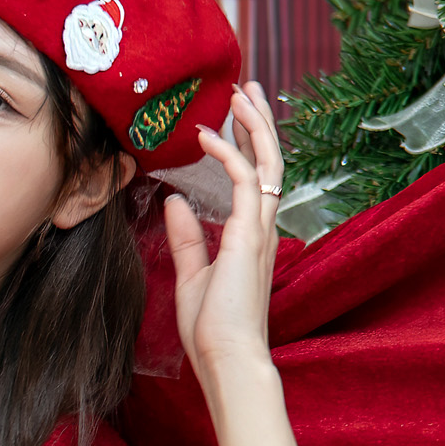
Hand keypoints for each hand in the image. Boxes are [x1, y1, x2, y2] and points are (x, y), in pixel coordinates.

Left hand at [164, 79, 283, 393]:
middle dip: (259, 122)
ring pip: (266, 162)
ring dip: (253, 125)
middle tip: (248, 88)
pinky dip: (228, 154)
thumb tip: (175, 201)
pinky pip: (245, 181)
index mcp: (251, 235)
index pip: (255, 177)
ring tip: (240, 93)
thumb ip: (187, 237)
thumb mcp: (192, 275)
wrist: (226, 357)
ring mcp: (259, 229)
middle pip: (269, 161)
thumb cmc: (212, 327)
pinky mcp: (249, 235)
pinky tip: (207, 136)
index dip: (247, 144)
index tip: (232, 117)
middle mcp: (262, 226)